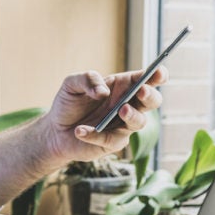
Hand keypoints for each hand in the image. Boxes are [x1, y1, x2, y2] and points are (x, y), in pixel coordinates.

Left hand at [44, 66, 166, 163]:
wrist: (55, 130)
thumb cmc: (69, 104)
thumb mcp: (72, 84)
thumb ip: (87, 79)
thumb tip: (104, 92)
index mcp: (123, 86)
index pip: (145, 79)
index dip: (156, 75)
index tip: (159, 72)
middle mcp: (128, 105)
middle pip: (152, 101)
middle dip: (151, 96)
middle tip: (142, 91)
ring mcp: (123, 125)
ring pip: (140, 122)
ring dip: (133, 115)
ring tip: (121, 110)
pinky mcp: (113, 143)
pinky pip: (111, 139)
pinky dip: (95, 135)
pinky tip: (80, 131)